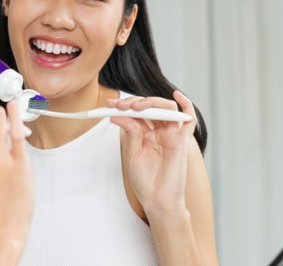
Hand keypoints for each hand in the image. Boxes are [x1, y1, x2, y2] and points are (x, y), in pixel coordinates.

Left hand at [108, 91, 196, 214]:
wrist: (157, 201)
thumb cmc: (145, 181)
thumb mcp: (132, 153)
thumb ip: (129, 132)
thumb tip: (118, 114)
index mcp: (147, 134)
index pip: (137, 112)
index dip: (124, 106)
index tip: (108, 105)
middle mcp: (160, 132)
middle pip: (150, 107)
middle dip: (133, 102)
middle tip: (119, 105)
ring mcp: (172, 135)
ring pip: (166, 108)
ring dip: (150, 102)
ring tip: (135, 106)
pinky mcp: (182, 141)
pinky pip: (189, 119)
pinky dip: (185, 105)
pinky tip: (176, 96)